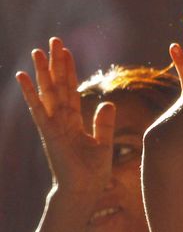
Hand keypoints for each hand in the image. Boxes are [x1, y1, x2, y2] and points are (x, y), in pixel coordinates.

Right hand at [15, 38, 114, 199]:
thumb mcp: (103, 143)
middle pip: (58, 85)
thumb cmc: (92, 171)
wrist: (84, 190)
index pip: (70, 89)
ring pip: (47, 92)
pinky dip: (31, 93)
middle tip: (53, 40)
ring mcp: (52, 125)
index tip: (67, 52)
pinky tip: (23, 76)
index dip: (69, 71)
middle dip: (56, 63)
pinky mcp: (49, 132)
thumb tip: (109, 104)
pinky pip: (38, 109)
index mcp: (73, 120)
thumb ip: (104, 123)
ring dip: (43, 71)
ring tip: (38, 50)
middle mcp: (60, 119)